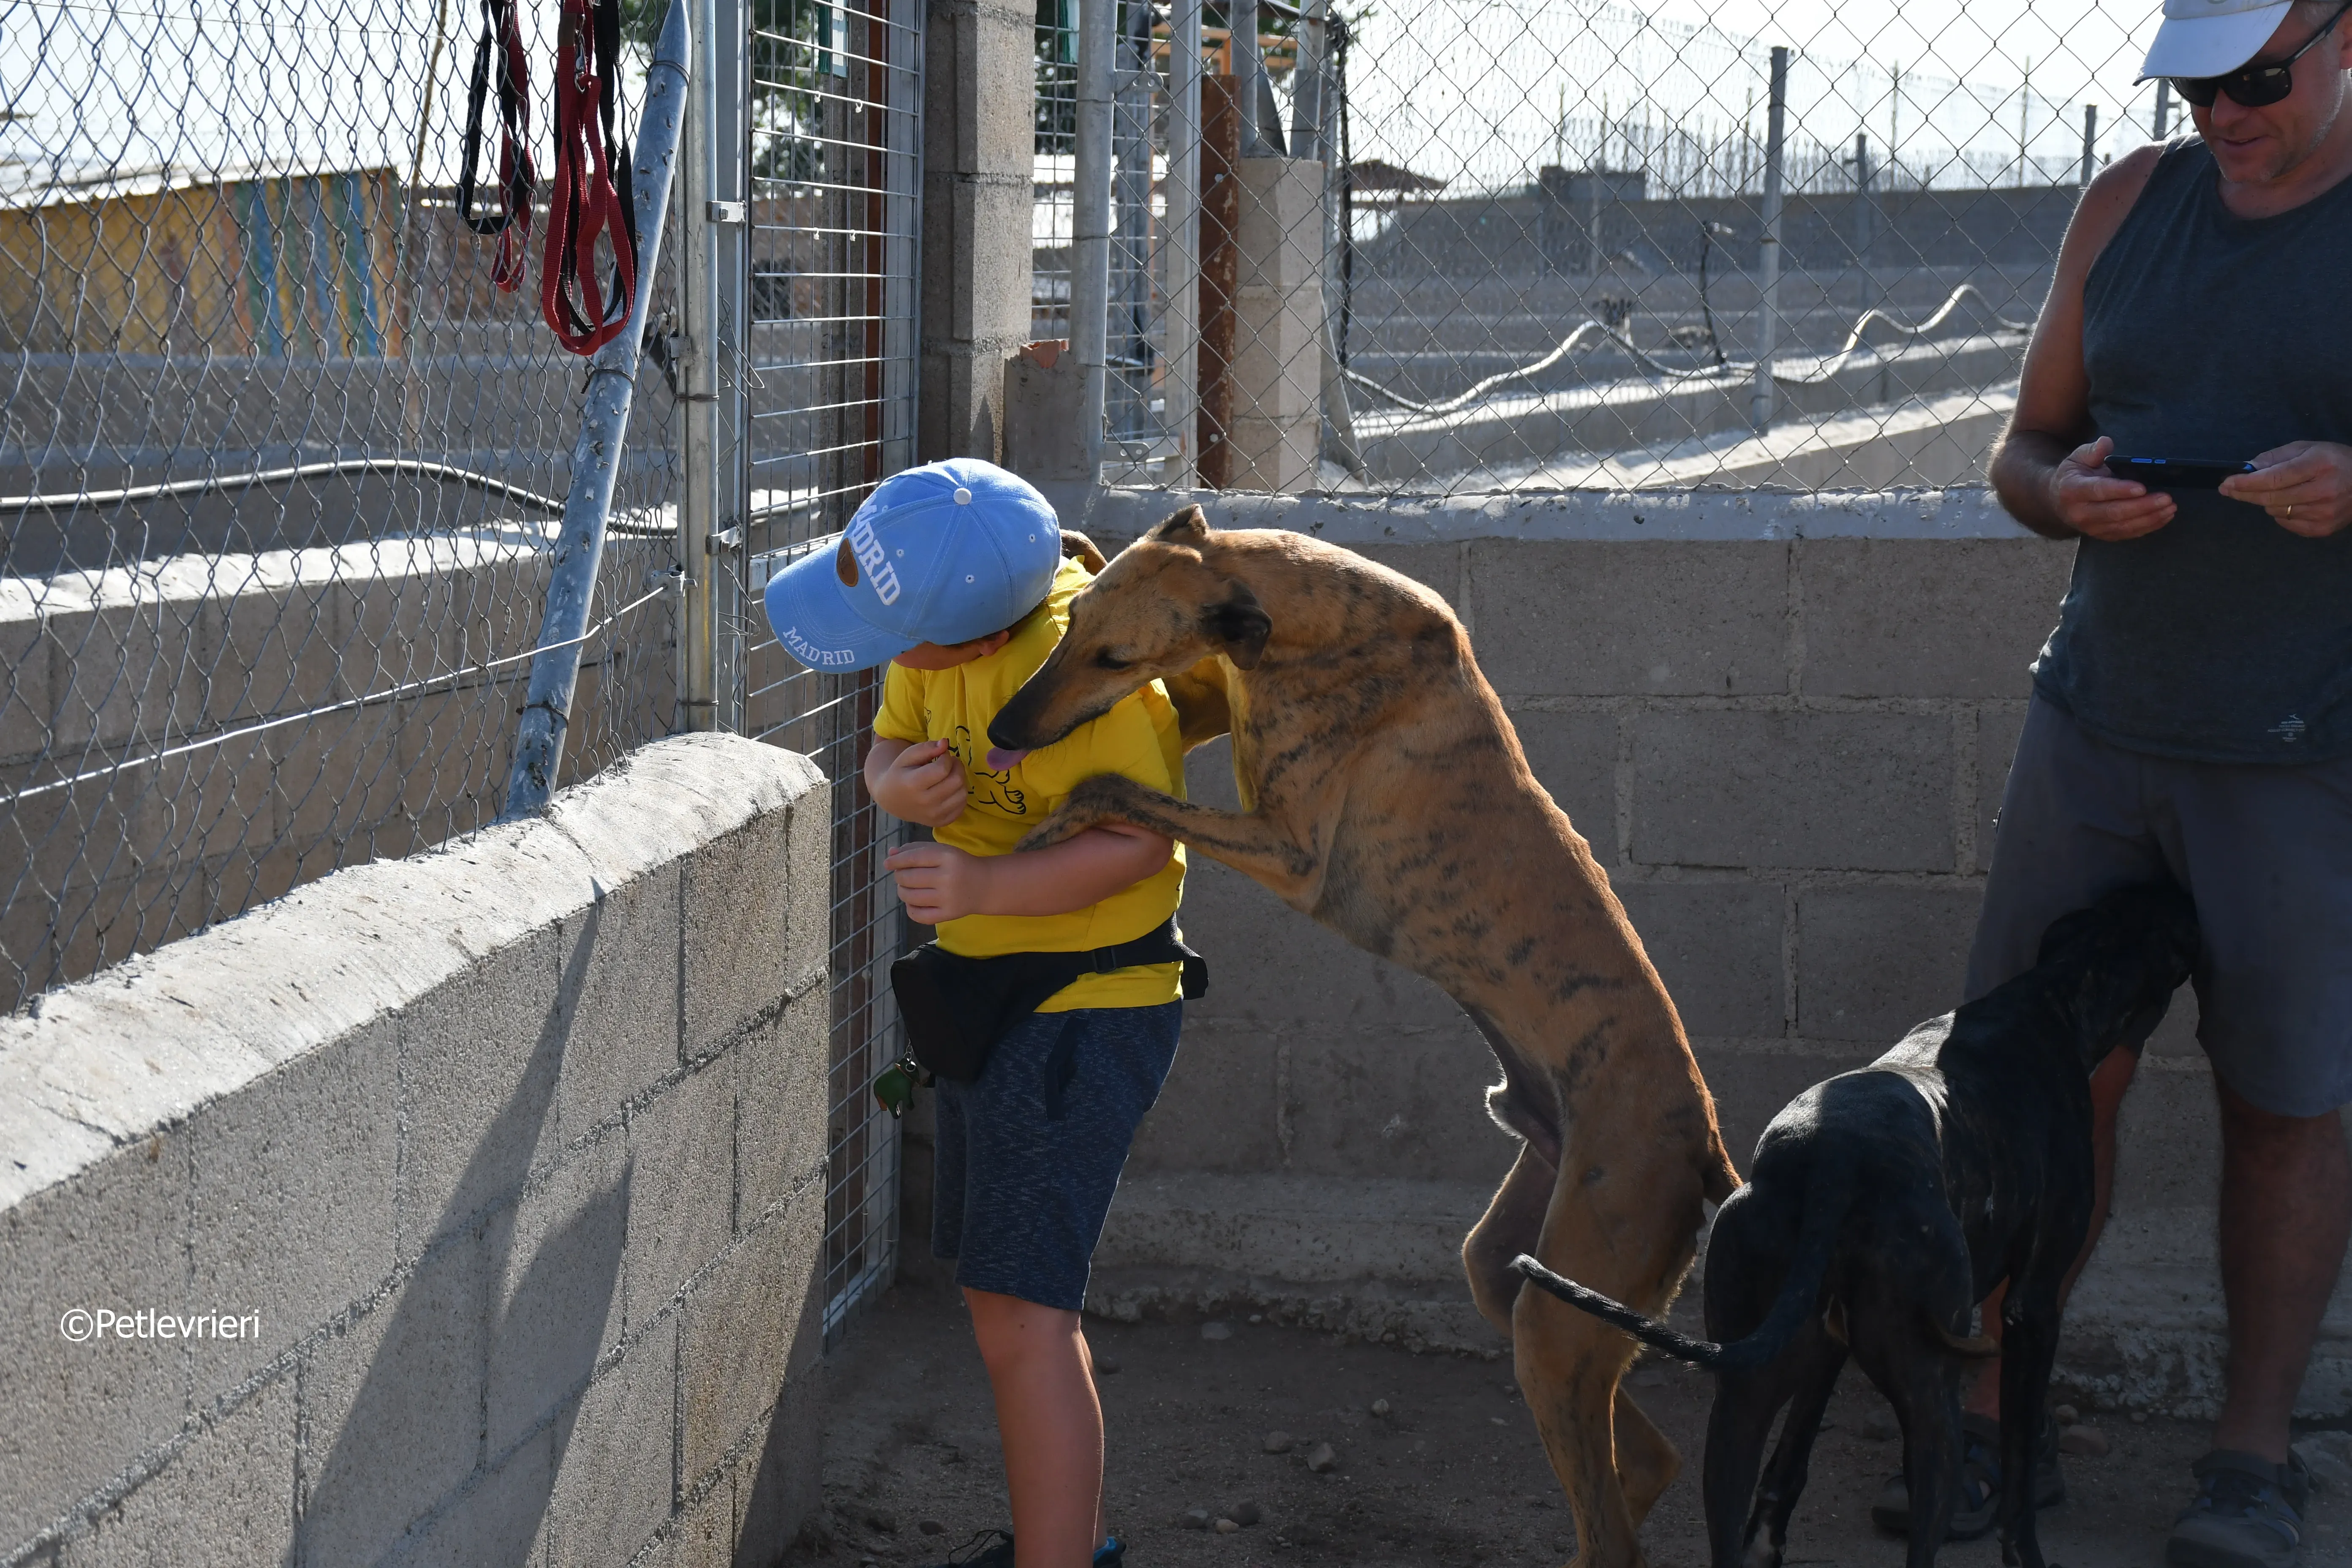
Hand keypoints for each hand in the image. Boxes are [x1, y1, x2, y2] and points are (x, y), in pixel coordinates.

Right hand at [869, 738, 965, 826]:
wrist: (892, 799)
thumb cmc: (900, 774)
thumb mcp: (907, 756)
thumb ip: (926, 748)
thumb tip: (945, 743)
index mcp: (913, 785)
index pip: (943, 769)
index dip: (946, 758)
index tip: (941, 756)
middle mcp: (925, 803)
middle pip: (956, 781)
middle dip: (956, 767)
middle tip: (949, 763)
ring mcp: (934, 815)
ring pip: (962, 793)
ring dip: (960, 780)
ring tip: (949, 775)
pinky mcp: (941, 822)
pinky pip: (962, 806)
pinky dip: (959, 795)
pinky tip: (949, 789)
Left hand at [885, 843, 993, 924]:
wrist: (985, 885)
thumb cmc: (958, 864)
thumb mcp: (941, 850)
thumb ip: (916, 849)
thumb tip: (890, 854)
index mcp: (947, 856)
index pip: (913, 858)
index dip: (896, 861)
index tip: (887, 864)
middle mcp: (947, 877)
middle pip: (908, 878)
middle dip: (899, 876)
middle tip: (903, 875)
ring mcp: (947, 898)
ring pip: (909, 897)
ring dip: (902, 891)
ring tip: (907, 888)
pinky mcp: (948, 914)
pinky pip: (918, 915)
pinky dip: (910, 908)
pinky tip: (914, 902)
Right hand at [2049, 436, 2174, 540]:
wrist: (2058, 500)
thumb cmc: (2073, 475)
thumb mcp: (2078, 457)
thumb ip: (2093, 451)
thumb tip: (2106, 443)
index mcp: (2073, 490)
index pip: (2099, 491)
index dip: (2121, 490)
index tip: (2142, 488)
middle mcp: (2080, 513)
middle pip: (2115, 512)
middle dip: (2143, 506)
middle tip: (2166, 498)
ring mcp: (2091, 527)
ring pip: (2124, 526)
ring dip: (2150, 518)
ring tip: (2170, 508)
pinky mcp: (2102, 535)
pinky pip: (2127, 534)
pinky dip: (2148, 527)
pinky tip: (2163, 517)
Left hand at [2221, 441, 2351, 536]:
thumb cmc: (2334, 461)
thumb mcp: (2307, 449)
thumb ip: (2275, 457)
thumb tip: (2247, 469)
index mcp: (2319, 465)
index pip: (2274, 478)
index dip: (2246, 482)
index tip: (2226, 483)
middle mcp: (2323, 491)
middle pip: (2270, 498)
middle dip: (2245, 493)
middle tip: (2229, 489)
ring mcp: (2324, 512)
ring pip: (2275, 511)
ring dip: (2267, 501)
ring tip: (2277, 491)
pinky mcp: (2323, 528)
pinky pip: (2287, 524)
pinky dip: (2281, 514)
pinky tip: (2291, 503)